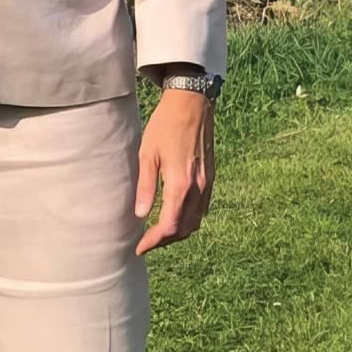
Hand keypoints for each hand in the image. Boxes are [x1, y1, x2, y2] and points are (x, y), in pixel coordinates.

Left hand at [134, 86, 214, 255]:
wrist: (192, 104)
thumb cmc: (165, 125)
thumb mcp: (147, 154)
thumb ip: (145, 186)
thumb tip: (139, 214)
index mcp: (180, 184)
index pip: (169, 226)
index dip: (154, 241)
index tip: (140, 247)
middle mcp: (198, 188)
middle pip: (184, 229)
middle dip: (165, 241)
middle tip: (146, 242)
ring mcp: (207, 184)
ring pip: (196, 221)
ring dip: (179, 232)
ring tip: (159, 233)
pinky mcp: (211, 178)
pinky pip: (203, 209)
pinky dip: (190, 220)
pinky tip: (177, 217)